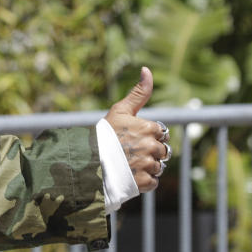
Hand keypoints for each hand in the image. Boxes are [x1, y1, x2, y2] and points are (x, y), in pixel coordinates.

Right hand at [105, 66, 170, 192]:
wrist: (88, 160)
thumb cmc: (105, 133)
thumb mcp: (121, 110)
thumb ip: (139, 92)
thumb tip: (146, 68)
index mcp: (149, 128)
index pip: (161, 133)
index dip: (148, 135)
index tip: (133, 137)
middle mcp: (151, 146)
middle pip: (162, 151)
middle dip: (150, 151)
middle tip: (130, 151)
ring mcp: (148, 165)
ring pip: (158, 166)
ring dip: (147, 166)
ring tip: (128, 163)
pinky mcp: (144, 182)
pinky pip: (153, 181)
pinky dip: (144, 180)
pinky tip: (130, 174)